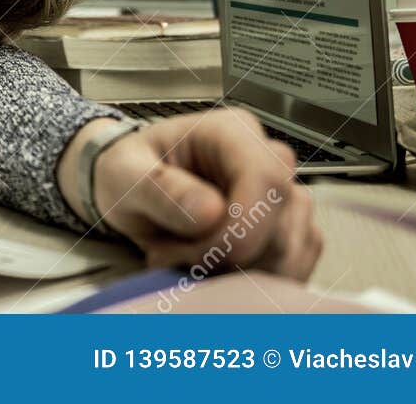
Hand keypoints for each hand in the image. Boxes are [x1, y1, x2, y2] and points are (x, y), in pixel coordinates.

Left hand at [60, 109, 322, 281]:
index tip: (201, 257)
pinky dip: (251, 283)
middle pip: (281, 223)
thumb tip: (211, 211)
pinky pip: (292, 269)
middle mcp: (268, 159)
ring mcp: (284, 197)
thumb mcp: (124, 174)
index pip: (267, 178)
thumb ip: (161, 189)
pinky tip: (208, 272)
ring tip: (181, 260)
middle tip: (168, 256)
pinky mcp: (289, 232)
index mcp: (231, 133)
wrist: (131, 190)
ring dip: (236, 274)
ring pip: (289, 252)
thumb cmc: (128, 172)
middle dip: (226, 257)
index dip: (245, 227)